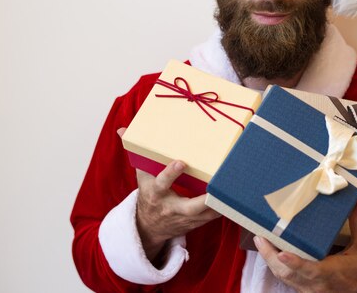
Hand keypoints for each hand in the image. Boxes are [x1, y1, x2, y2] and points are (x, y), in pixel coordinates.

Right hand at [117, 128, 220, 262]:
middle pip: (189, 207)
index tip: (181, 162)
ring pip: (205, 214)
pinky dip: (223, 208)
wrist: (148, 227)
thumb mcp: (140, 175)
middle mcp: (171, 207)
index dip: (171, 173)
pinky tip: (234, 197)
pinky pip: (212, 217)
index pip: (163, 183)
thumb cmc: (148, 194)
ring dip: (219, 204)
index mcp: (156, 193)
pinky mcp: (195, 223)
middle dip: (203, 200)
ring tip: (233, 189)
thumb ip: (135, 152)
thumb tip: (122, 129)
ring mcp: (184, 218)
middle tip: (217, 188)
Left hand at [254, 199, 356, 292]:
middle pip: (289, 274)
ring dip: (270, 260)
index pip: (312, 269)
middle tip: (260, 238)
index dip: (296, 263)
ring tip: (260, 240)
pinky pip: (286, 279)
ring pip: (284, 277)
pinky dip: (276, 265)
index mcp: (332, 272)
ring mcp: (309, 289)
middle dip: (271, 257)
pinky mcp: (303, 289)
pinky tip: (268, 251)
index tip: (282, 254)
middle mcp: (317, 284)